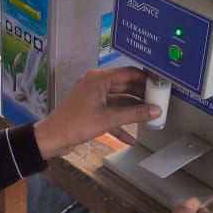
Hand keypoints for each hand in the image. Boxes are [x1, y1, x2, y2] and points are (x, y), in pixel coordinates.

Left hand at [33, 67, 160, 159]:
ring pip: (120, 102)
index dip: (146, 79)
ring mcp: (94, 98)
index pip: (129, 73)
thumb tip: (154, 111)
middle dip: (142, 96)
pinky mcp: (92, 111)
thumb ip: (134, 114)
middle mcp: (96, 85)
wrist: (52, 139)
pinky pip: (111, 115)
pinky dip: (121, 124)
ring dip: (133, 111)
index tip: (160, 85)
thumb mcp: (108, 119)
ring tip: (151, 118)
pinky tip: (131, 137)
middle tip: (159, 102)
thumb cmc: (74, 124)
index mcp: (99, 79)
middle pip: (126, 87)